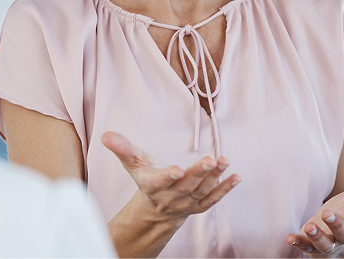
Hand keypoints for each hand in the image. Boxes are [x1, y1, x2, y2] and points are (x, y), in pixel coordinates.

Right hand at [101, 131, 240, 220]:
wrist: (155, 208)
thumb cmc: (147, 177)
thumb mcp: (134, 163)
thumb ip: (123, 149)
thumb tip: (107, 135)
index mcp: (153, 186)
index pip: (159, 182)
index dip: (167, 177)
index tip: (176, 170)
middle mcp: (170, 197)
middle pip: (186, 185)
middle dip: (198, 173)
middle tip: (210, 160)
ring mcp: (186, 202)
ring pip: (201, 191)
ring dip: (214, 177)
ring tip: (224, 161)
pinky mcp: (199, 205)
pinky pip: (213, 199)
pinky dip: (225, 189)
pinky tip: (236, 177)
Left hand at [287, 170, 343, 255]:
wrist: (336, 238)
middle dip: (337, 224)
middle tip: (328, 212)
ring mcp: (328, 241)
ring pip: (325, 242)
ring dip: (317, 236)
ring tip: (310, 226)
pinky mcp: (312, 245)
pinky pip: (306, 246)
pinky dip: (299, 242)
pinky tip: (291, 237)